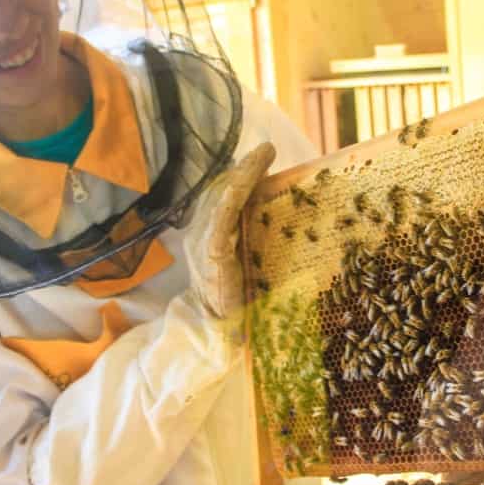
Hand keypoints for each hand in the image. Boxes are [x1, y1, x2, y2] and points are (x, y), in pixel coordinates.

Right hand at [183, 142, 275, 318]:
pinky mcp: (211, 254)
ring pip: (221, 198)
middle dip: (242, 169)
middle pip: (220, 191)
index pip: (221, 197)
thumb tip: (282, 218)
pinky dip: (233, 196)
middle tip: (265, 151)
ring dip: (242, 174)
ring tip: (261, 156)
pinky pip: (221, 218)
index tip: (261, 156)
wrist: (217, 333)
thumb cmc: (236, 301)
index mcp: (208, 236)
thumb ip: (253, 239)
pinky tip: (247, 180)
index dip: (239, 175)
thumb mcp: (246, 263)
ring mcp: (203, 243)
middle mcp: (201, 234)